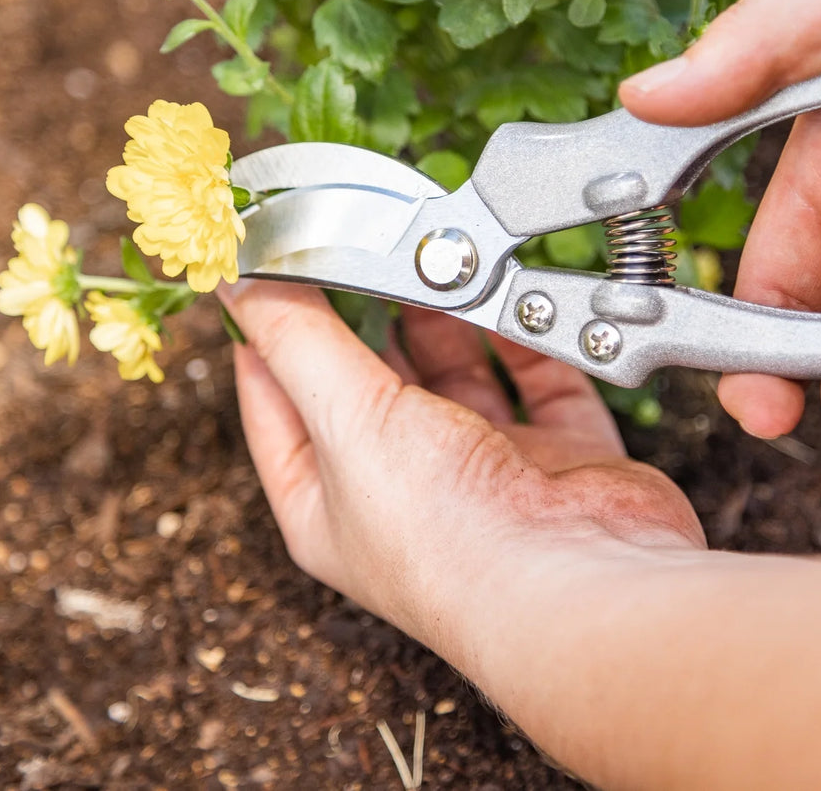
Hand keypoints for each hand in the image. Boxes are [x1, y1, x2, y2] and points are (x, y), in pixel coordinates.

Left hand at [218, 280, 703, 649]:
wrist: (578, 581)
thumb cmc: (447, 534)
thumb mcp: (343, 418)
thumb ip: (297, 339)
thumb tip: (243, 277)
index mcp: (328, 503)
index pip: (275, 405)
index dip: (264, 335)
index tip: (266, 266)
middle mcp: (403, 491)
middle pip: (370, 382)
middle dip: (366, 312)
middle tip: (360, 239)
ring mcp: (486, 472)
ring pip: (457, 375)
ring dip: (447, 318)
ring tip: (433, 255)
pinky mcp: (561, 457)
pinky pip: (541, 377)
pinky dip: (527, 335)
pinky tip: (509, 294)